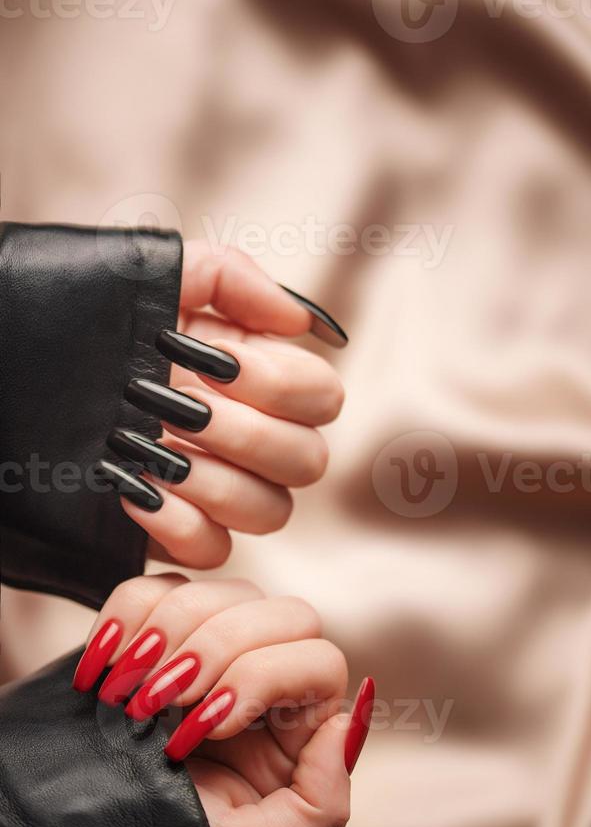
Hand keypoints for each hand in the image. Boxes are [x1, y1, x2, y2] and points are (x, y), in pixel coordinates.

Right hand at [72, 574, 374, 826]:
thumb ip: (322, 805)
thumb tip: (345, 722)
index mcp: (297, 726)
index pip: (321, 659)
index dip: (262, 678)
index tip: (205, 725)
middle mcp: (263, 676)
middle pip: (282, 611)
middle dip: (217, 646)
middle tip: (158, 701)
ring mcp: (209, 647)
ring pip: (220, 589)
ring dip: (167, 633)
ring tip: (124, 695)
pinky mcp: (155, 630)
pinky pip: (155, 586)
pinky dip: (126, 617)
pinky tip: (103, 669)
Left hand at [100, 241, 346, 568]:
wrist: (6, 364)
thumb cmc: (75, 315)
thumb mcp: (152, 275)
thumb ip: (232, 279)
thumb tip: (302, 321)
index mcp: (247, 375)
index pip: (323, 397)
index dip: (284, 386)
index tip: (218, 365)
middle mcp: (242, 436)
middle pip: (309, 461)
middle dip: (250, 435)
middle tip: (181, 409)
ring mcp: (211, 488)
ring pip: (272, 512)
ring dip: (218, 481)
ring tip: (153, 450)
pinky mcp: (173, 530)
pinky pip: (215, 551)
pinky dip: (184, 526)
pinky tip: (133, 490)